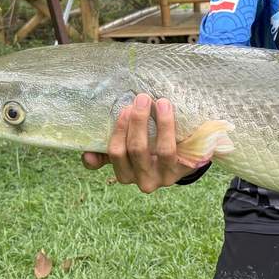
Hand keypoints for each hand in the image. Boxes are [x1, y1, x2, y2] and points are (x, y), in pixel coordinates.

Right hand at [81, 95, 197, 192]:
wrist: (191, 153)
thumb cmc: (157, 143)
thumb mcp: (135, 144)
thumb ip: (114, 143)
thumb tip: (87, 155)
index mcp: (123, 172)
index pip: (102, 161)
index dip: (96, 148)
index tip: (99, 129)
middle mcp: (138, 180)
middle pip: (124, 150)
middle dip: (129, 122)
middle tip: (138, 99)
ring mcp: (157, 179)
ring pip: (142, 150)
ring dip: (143, 122)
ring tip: (152, 100)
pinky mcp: (176, 173)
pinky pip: (166, 149)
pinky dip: (164, 126)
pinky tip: (165, 107)